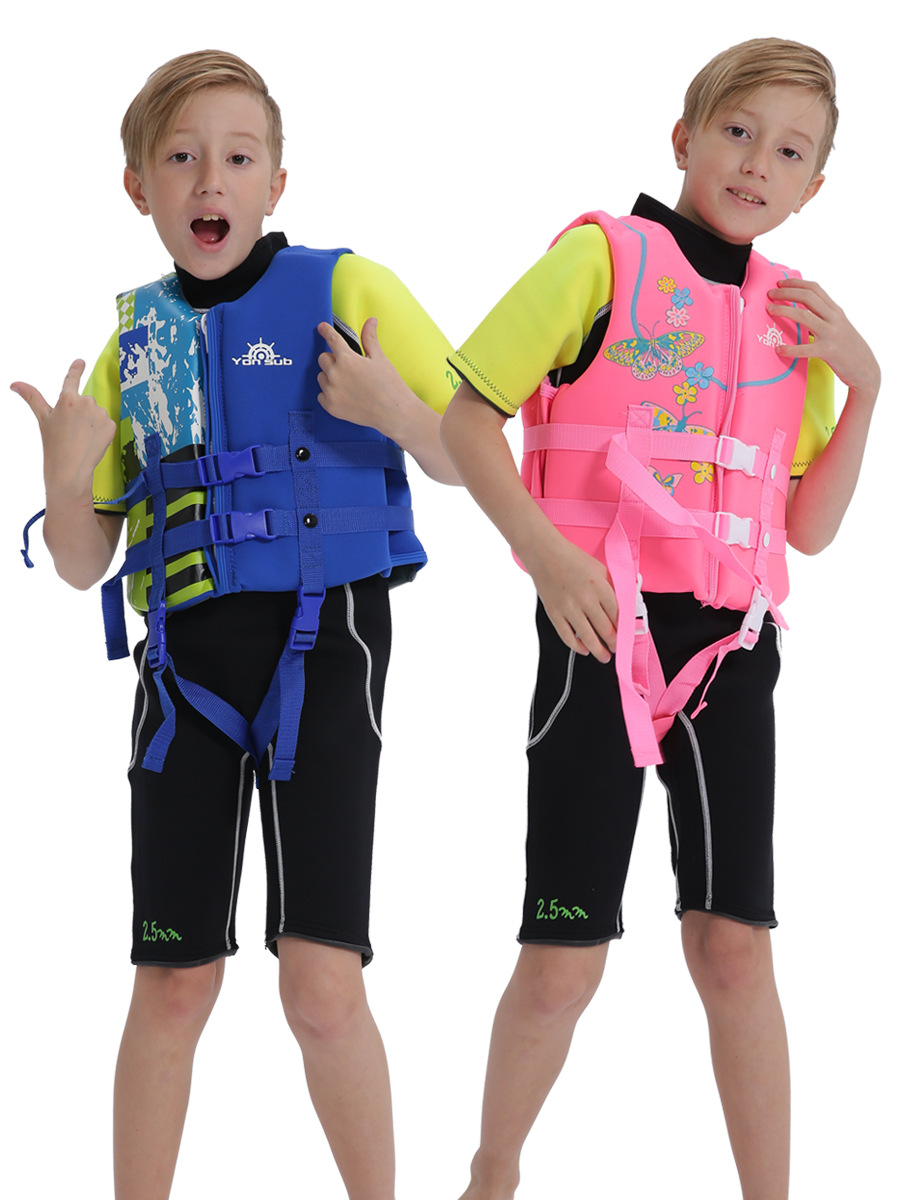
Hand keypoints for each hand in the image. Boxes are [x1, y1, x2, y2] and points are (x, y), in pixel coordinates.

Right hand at [11, 360, 115, 496]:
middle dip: (79, 411)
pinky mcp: (111, 425)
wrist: (71, 469)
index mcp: (67, 399)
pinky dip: (101, 430)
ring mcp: (100, 414)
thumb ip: (32, 397)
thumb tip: (14, 383)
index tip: (81, 361)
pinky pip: (106, 423)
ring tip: (81, 437)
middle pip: (84, 401)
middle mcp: (86, 403)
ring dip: (90, 421)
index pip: (72, 379)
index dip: (76, 369)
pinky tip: (91, 441)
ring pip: (96, 412)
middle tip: (71, 430)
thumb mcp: (43, 418)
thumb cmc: (54, 444)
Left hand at [317, 317, 458, 483]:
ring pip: (321, 377)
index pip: (331, 339)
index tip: (321, 327)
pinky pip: (321, 394)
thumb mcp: (380, 358)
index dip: (325, 330)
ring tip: (349, 383)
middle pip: (323, 358)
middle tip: (348, 367)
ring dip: (330, 376)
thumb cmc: (389, 385)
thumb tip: (370, 320)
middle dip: (333, 359)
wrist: (394, 413)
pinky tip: (345, 395)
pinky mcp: (331, 407)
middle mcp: (336, 375)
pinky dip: (330, 393)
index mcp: (347, 359)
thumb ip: (369, 338)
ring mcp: (332, 392)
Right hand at [524, 531, 618, 662]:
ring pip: (588, 637)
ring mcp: (569, 608)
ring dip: (599, 650)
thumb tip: (621, 608)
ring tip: (604, 657)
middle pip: (605, 629)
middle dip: (614, 643)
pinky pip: (567, 635)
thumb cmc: (572, 559)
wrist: (544, 553)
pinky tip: (584, 650)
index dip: (624, 629)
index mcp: (600, 587)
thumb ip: (611, 588)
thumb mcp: (599, 569)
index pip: (618, 615)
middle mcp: (586, 599)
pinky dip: (577, 646)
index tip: (627, 636)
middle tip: (618, 649)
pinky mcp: (554, 613)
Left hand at [767, 278, 880, 396]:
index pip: (815, 288)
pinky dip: (790, 349)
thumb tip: (800, 309)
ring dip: (784, 310)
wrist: (865, 368)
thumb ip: (823, 315)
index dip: (796, 283)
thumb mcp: (838, 325)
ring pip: (804, 316)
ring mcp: (831, 333)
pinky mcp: (828, 351)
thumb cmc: (847, 347)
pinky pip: (805, 349)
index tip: (780, 282)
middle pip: (807, 297)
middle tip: (770, 293)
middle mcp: (834, 318)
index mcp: (835, 310)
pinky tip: (778, 349)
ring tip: (769, 309)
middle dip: (786, 292)